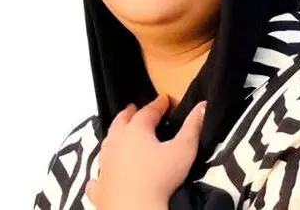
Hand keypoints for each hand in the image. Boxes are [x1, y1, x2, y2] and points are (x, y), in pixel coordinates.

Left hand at [85, 95, 206, 209]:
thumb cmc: (160, 176)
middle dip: (129, 114)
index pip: (148, 111)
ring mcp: (105, 164)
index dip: (158, 104)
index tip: (164, 99)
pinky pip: (97, 177)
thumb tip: (202, 105)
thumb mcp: (183, 149)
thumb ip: (193, 126)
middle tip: (133, 108)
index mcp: (136, 130)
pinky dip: (100, 173)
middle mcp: (116, 142)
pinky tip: (101, 175)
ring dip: (113, 137)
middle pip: (121, 122)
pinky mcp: (100, 186)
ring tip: (118, 133)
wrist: (134, 208)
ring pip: (107, 144)